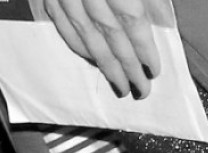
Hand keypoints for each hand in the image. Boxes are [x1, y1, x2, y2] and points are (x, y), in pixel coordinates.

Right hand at [42, 0, 160, 98]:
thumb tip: (156, 20)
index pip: (132, 21)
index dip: (144, 49)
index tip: (153, 69)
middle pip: (111, 37)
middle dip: (127, 67)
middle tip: (140, 89)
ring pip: (87, 39)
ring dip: (105, 67)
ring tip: (120, 85)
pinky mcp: (51, 0)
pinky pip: (65, 31)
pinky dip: (81, 50)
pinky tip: (94, 62)